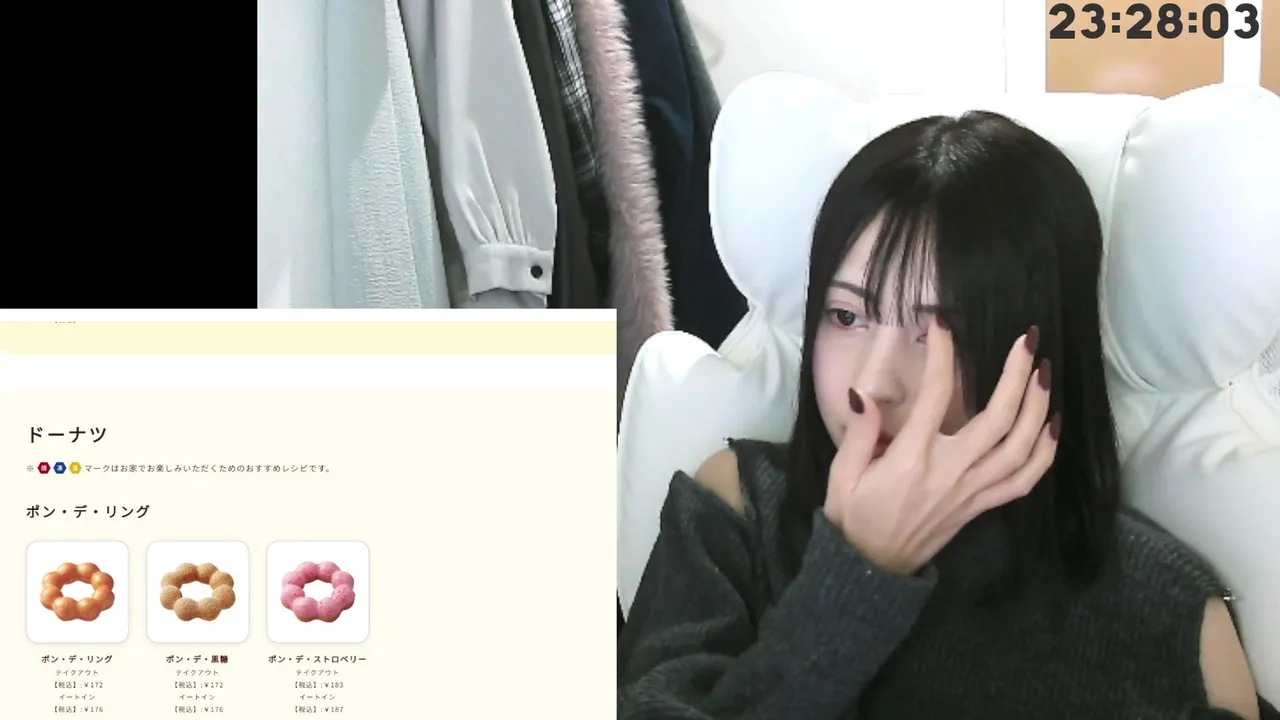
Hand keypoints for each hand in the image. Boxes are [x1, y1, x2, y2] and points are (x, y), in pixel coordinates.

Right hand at [822, 318, 1059, 575]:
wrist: (872, 571)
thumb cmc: (854, 519)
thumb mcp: (842, 477)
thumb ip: (858, 434)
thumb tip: (865, 394)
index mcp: (912, 459)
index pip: (936, 396)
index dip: (944, 356)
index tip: (944, 325)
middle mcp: (950, 472)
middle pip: (998, 418)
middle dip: (1017, 375)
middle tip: (1027, 340)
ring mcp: (971, 491)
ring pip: (1020, 447)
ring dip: (1039, 409)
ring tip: (1046, 373)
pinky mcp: (980, 507)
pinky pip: (1023, 481)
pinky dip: (1044, 454)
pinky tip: (1051, 426)